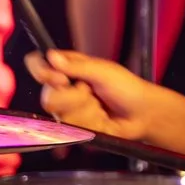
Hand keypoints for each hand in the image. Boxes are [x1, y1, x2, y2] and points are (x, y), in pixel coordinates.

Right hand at [23, 48, 179, 145]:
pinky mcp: (77, 128)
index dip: (43, 73)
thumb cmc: (127, 88)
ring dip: (86, 109)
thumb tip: (51, 56)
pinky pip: (75, 127)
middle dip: (71, 96)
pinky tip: (102, 118)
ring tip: (100, 106)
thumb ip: (76, 66)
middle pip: (48, 97)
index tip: (59, 78)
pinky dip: (92, 121)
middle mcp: (66, 90)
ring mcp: (70, 110)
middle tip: (88, 91)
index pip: (42, 67)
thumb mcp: (103, 72)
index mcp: (70, 70)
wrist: (143, 115)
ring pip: (62, 113)